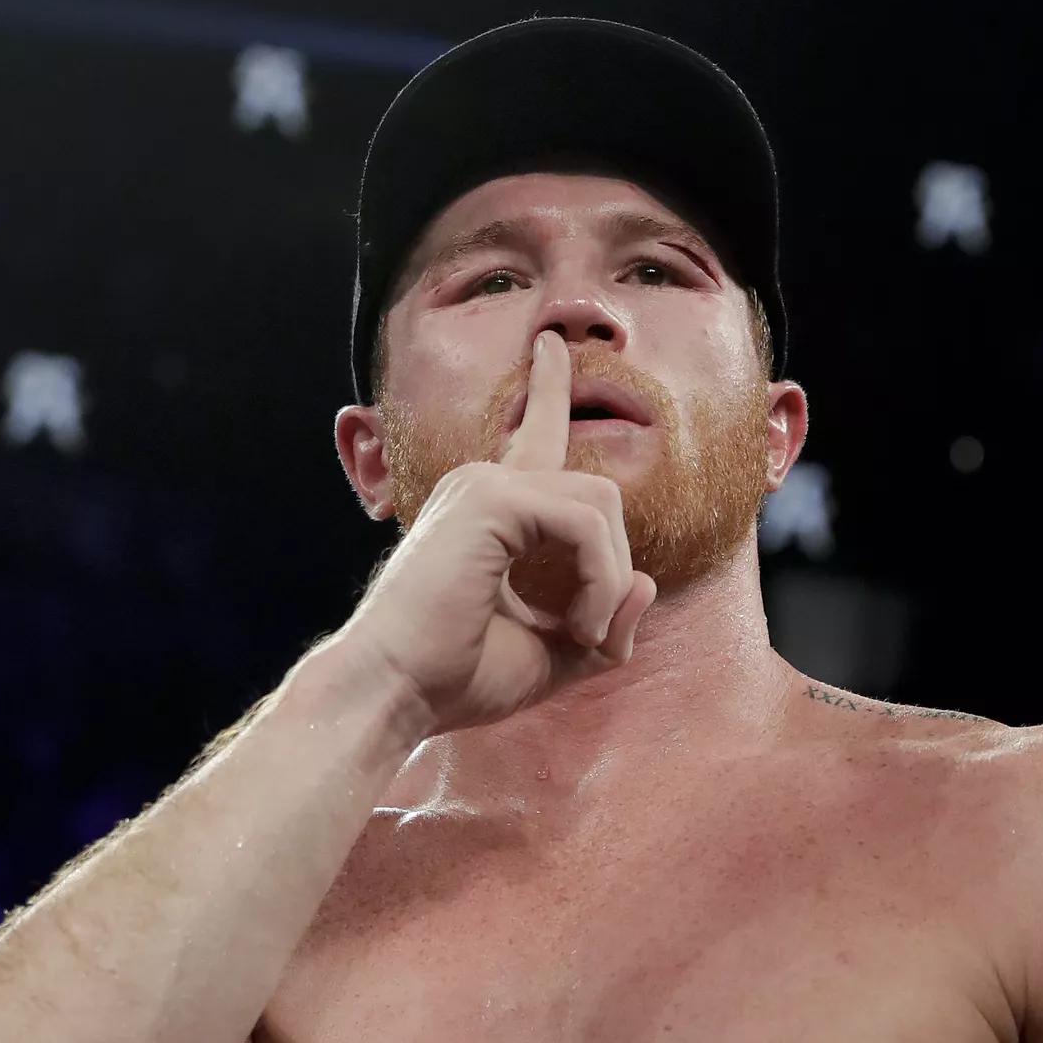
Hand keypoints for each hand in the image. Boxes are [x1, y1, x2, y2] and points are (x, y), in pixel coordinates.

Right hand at [338, 330, 657, 737]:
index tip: (554, 347)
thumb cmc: (455, 680)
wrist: (394, 695)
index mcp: (489, 510)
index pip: (533, 435)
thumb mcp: (548, 656)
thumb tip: (648, 581)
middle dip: (613, 573)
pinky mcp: (491, 499)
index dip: (548, 389)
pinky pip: (586, 525)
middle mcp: (483, 484)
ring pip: (600, 506)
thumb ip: (601, 624)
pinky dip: (599, 580)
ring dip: (609, 580)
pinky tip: (578, 626)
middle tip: (590, 637)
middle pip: (598, 498)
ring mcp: (484, 484)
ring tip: (582, 634)